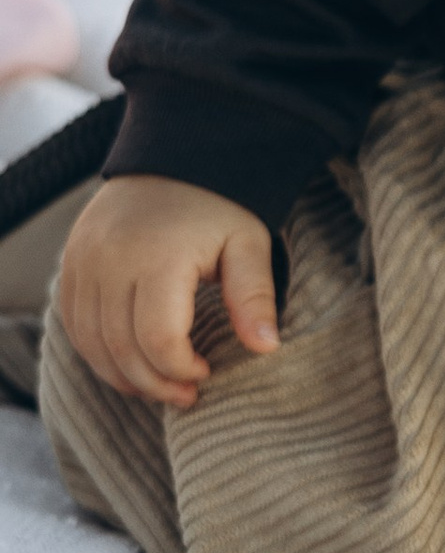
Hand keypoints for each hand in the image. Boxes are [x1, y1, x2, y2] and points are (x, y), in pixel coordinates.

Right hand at [54, 175, 279, 409]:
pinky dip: (97, 352)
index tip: (206, 372)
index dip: (181, 369)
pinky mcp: (71, 262)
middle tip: (185, 396)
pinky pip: (73, 323)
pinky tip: (127, 363)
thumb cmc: (220, 205)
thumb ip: (254, 297)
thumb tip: (266, 348)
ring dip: (122, 375)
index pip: (158, 339)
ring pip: (90, 342)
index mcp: (159, 256)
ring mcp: (83, 261)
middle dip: (154, 383)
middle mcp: (111, 260)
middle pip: (120, 348)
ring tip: (158, 386)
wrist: (174, 156)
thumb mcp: (250, 244)